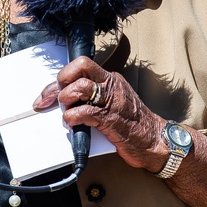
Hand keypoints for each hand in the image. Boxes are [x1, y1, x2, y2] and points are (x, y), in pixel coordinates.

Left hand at [33, 56, 167, 172]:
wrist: (154, 140)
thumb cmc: (133, 124)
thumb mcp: (113, 102)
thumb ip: (93, 98)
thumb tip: (66, 99)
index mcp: (111, 79)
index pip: (82, 65)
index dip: (62, 76)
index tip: (51, 91)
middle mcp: (112, 85)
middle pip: (81, 66)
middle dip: (61, 81)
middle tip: (54, 98)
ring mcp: (112, 101)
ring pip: (81, 87)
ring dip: (66, 99)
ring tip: (67, 110)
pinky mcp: (111, 119)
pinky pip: (85, 112)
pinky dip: (72, 117)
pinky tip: (72, 122)